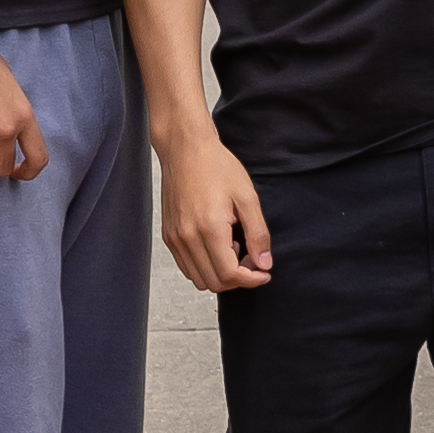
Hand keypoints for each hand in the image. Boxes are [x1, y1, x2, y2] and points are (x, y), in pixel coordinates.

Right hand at [156, 127, 273, 295]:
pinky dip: (204, 266)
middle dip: (238, 278)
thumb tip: (264, 263)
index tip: (264, 273)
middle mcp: (188, 237)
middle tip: (251, 258)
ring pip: (199, 279)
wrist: (185, 149)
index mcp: (209, 228)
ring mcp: (175, 238)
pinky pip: (187, 267)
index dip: (251, 280)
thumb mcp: (247, 196)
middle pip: (214, 283)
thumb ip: (257, 233)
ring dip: (220, 273)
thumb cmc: (216, 166)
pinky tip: (216, 245)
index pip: (229, 274)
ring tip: (232, 248)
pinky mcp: (169, 236)